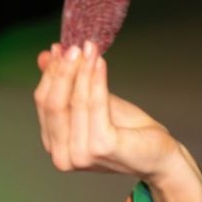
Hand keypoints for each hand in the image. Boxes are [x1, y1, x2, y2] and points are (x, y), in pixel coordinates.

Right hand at [33, 41, 178, 180]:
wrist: (158, 155)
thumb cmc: (128, 132)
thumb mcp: (92, 103)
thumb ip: (69, 84)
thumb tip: (45, 56)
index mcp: (55, 145)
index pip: (43, 102)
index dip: (51, 73)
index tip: (60, 48)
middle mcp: (63, 155)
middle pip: (53, 103)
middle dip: (64, 70)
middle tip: (75, 46)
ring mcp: (81, 154)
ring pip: (74, 101)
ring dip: (82, 71)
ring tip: (90, 50)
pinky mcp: (101, 147)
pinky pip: (94, 104)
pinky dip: (96, 80)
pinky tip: (100, 63)